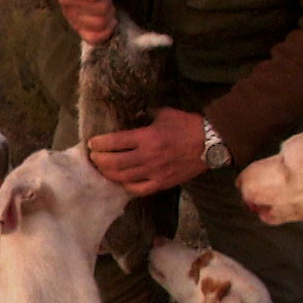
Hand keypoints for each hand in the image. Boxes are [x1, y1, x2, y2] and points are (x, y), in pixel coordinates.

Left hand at [87, 107, 206, 195]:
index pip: (115, 142)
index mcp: (147, 137)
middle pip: (115, 162)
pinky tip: (121, 182)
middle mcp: (147, 156)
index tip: (92, 143)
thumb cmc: (186, 125)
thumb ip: (145, 115)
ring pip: (123, 177)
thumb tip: (132, 116)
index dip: (100, 143)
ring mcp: (154, 172)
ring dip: (109, 173)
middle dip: (100, 160)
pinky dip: (126, 186)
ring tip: (102, 168)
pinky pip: (139, 189)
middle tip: (94, 157)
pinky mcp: (162, 183)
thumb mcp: (164, 113)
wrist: (209, 143)